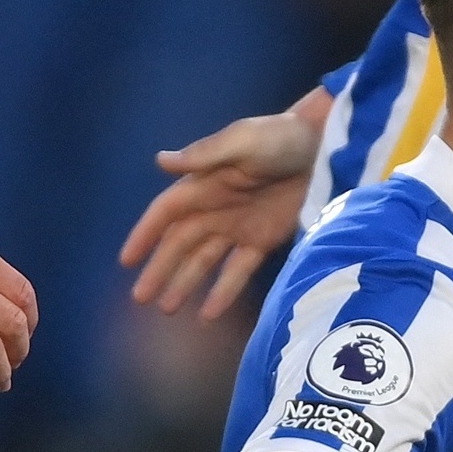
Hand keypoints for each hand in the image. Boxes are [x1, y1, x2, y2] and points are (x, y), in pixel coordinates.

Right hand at [120, 91, 330, 315]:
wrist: (325, 146)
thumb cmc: (281, 136)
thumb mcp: (243, 141)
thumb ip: (205, 155)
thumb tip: (161, 162)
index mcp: (203, 184)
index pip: (165, 215)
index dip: (144, 236)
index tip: (127, 262)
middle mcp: (215, 208)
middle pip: (179, 245)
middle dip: (159, 270)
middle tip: (139, 298)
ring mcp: (238, 226)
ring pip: (203, 262)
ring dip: (184, 284)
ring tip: (166, 310)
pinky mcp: (264, 239)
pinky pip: (238, 271)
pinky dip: (223, 292)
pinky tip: (207, 315)